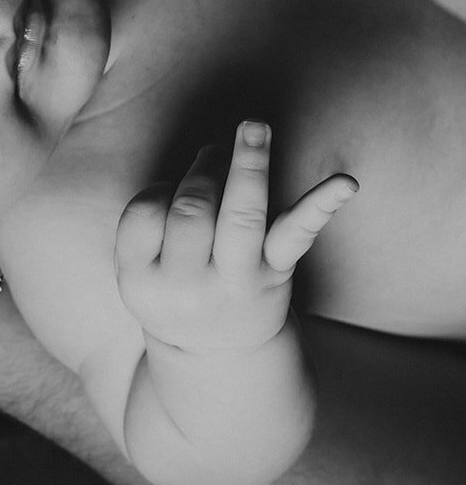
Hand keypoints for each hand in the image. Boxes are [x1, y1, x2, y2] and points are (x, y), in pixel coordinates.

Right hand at [114, 120, 357, 353]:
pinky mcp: (276, 275)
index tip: (171, 194)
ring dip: (248, 165)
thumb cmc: (173, 290)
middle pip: (192, 210)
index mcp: (142, 282)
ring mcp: (237, 283)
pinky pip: (297, 237)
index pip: (144, 213)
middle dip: (204, 171)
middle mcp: (189, 287)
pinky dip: (322, 206)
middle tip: (212, 155)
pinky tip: (346, 183)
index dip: (160, 190)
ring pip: (241, 215)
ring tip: (254, 128)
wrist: (218, 356)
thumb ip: (149, 221)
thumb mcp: (139, 270)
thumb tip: (210, 159)